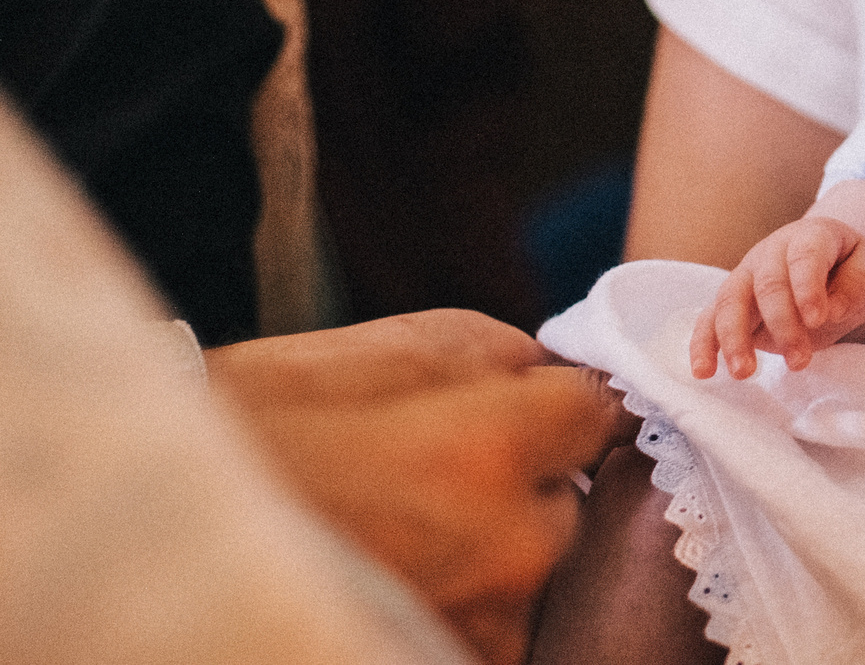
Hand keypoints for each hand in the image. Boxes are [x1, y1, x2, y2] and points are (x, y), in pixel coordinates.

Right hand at [207, 311, 633, 664]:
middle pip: (566, 502)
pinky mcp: (445, 664)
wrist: (146, 533)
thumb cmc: (249, 427)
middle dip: (521, 486)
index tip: (537, 406)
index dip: (563, 405)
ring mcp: (481, 623)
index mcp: (489, 450)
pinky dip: (462, 608)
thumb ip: (494, 356)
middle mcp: (505, 546)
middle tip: (434, 479)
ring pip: (532, 574)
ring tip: (401, 535)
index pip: (598, 414)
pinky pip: (495, 632)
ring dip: (493, 555)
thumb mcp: (375, 350)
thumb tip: (556, 371)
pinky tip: (398, 578)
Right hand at [689, 214, 864, 376]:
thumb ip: (855, 287)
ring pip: (730, 301)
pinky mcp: (731, 303)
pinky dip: (702, 345)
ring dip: (734, 339)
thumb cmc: (849, 268)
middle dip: (782, 325)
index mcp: (809, 236)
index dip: (808, 287)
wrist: (829, 266)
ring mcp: (746, 275)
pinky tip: (703, 371)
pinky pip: (709, 319)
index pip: (804, 256)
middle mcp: (771, 251)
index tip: (818, 319)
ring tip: (744, 373)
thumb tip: (828, 311)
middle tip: (800, 361)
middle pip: (767, 284)